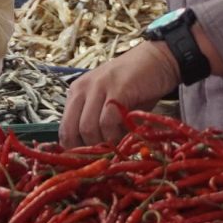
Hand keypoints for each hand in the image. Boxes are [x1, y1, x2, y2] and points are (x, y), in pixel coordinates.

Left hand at [61, 42, 180, 146]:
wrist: (158, 60)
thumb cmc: (135, 86)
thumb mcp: (109, 104)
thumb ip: (97, 122)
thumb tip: (92, 155)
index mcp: (76, 92)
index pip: (64, 129)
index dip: (74, 150)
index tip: (89, 162)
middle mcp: (82, 88)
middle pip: (72, 130)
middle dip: (88, 150)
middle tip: (106, 157)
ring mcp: (98, 87)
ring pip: (88, 128)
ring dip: (103, 144)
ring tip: (119, 146)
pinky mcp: (117, 89)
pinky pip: (108, 121)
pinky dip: (116, 135)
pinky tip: (126, 136)